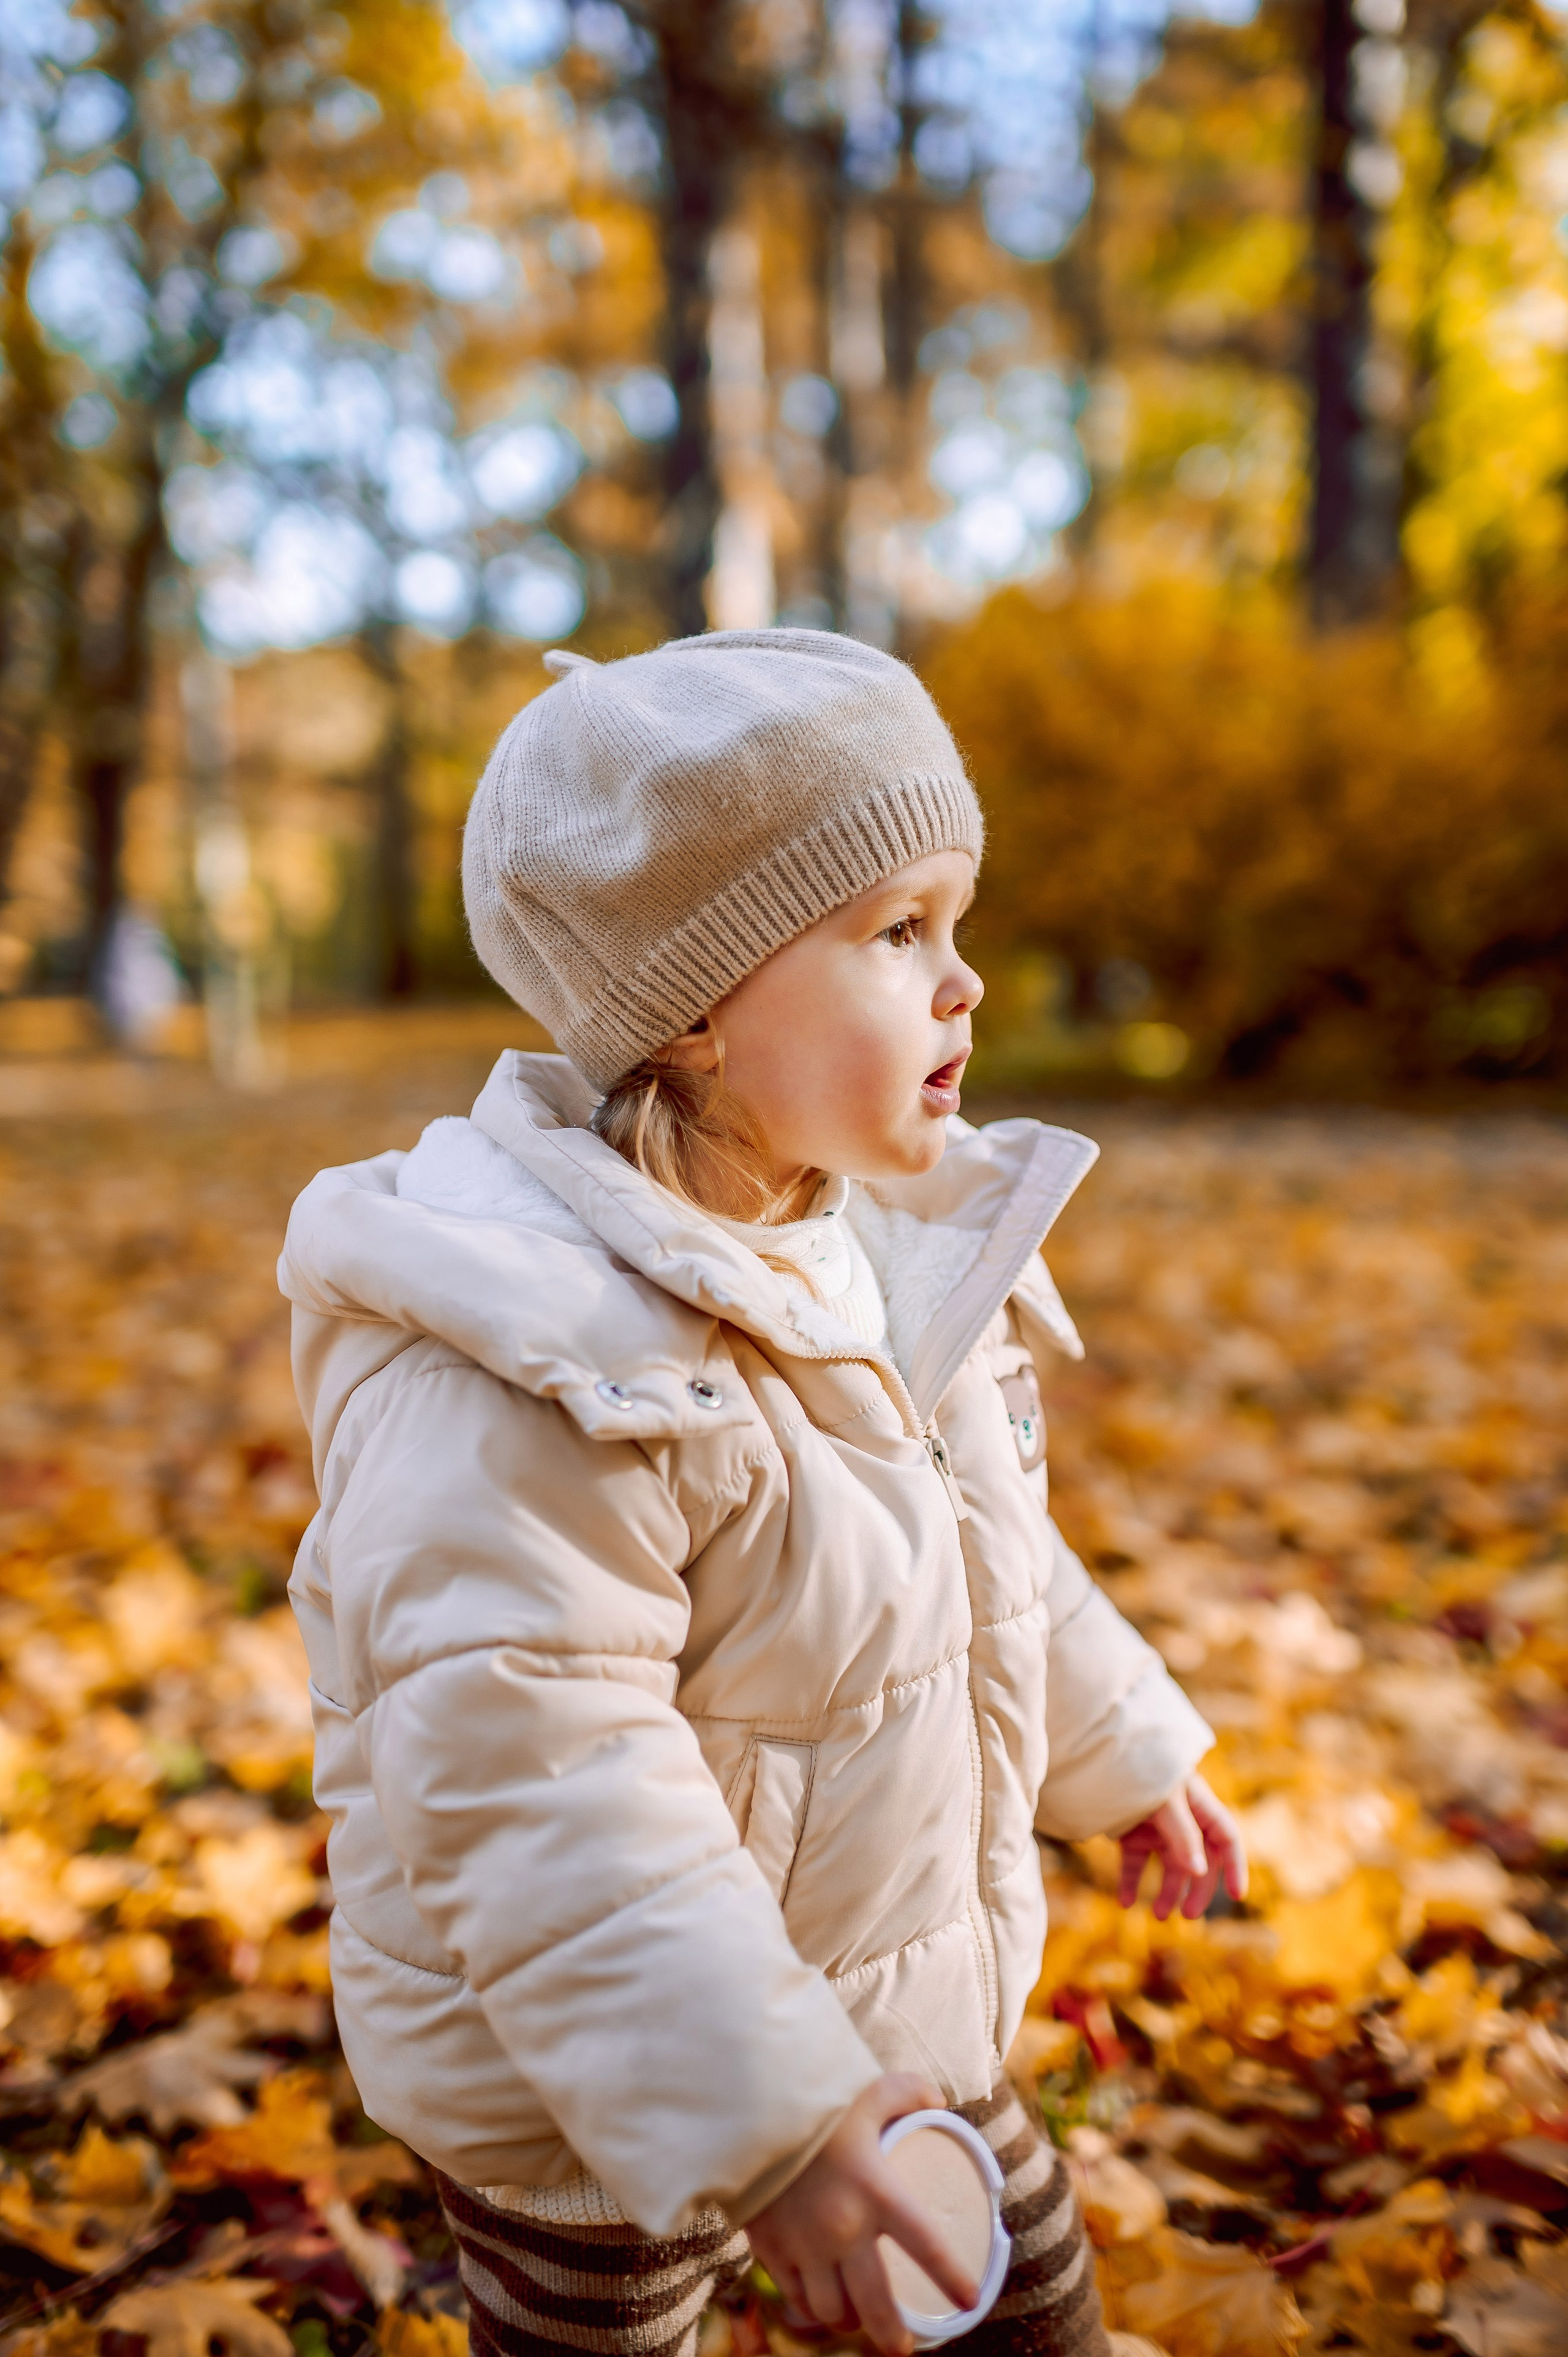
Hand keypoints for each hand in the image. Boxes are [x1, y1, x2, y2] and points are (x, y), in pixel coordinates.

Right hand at [746, 2073, 978, 2356]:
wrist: (748, 2107)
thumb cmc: (815, 2099)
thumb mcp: (868, 2090)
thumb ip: (908, 2094)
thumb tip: (939, 2101)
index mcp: (877, 2191)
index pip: (926, 2245)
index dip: (950, 2278)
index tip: (969, 2302)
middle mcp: (844, 2227)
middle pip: (876, 2302)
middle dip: (891, 2335)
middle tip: (902, 2349)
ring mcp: (805, 2243)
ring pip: (832, 2309)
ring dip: (847, 2320)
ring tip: (856, 2320)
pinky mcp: (772, 2247)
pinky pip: (795, 2296)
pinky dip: (809, 2308)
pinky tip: (818, 2305)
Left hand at [1116, 1772, 1247, 1920]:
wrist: (1099, 1757)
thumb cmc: (1140, 1771)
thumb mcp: (1165, 1802)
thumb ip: (1183, 1835)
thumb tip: (1199, 1872)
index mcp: (1198, 1805)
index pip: (1226, 1838)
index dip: (1234, 1866)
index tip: (1237, 1895)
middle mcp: (1181, 1818)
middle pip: (1199, 1860)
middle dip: (1196, 1889)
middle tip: (1188, 1916)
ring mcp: (1156, 1827)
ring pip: (1168, 1866)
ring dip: (1166, 1892)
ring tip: (1158, 1916)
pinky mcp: (1131, 1833)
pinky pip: (1135, 1863)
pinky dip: (1130, 1882)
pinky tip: (1125, 1902)